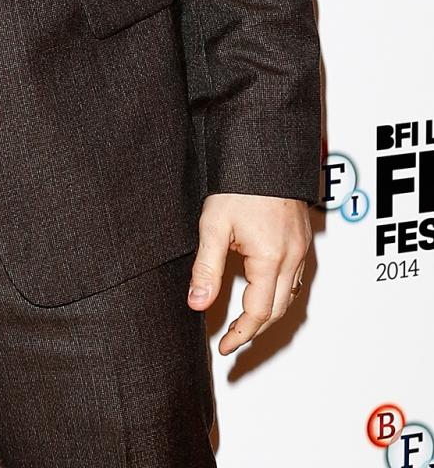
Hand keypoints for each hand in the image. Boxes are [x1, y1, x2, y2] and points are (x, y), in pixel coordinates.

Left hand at [187, 192, 310, 354]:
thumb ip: (206, 268)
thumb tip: (197, 304)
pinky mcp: (302, 239)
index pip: (257, 313)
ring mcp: (301, 249)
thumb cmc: (238, 184)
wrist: (263, 152)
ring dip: (268, 313)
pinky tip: (262, 290)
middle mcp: (293, 257)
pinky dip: (279, 293)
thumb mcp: (213, 225)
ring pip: (290, 296)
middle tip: (231, 340)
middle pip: (277, 310)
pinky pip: (295, 278)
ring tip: (244, 322)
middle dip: (254, 330)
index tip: (224, 348)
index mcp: (271, 258)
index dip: (239, 335)